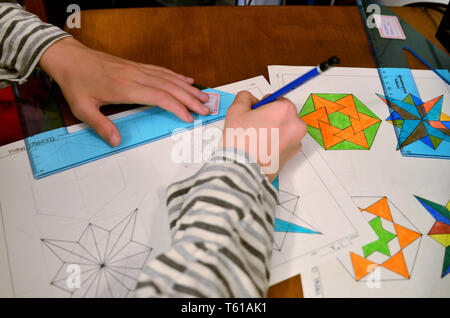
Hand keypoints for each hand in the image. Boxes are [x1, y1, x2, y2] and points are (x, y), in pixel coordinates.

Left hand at [39, 37, 209, 146]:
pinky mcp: (136, 66)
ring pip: (169, 78)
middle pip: (170, 87)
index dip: (177, 108)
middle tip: (207, 109)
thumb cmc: (76, 83)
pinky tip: (187, 80)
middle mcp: (135, 76)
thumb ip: (100, 125)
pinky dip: (177, 76)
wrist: (70, 57)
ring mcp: (137, 69)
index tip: (190, 118)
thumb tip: (116, 142)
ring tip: (204, 97)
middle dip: (190, 99)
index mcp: (124, 88)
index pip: (159, 97)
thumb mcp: (82, 108)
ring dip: (188, 87)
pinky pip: (161, 70)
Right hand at [221, 91, 306, 181]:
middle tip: (253, 127)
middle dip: (269, 118)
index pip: (276, 99)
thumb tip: (248, 99)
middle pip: (282, 114)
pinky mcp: (292, 155)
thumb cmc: (241, 143)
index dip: (263, 105)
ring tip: (255, 140)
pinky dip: (275, 144)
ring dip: (273, 131)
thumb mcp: (235, 111)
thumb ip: (244, 98)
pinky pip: (285, 143)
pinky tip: (261, 148)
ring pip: (284, 129)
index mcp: (285, 109)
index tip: (254, 113)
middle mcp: (295, 124)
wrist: (243, 171)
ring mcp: (296, 141)